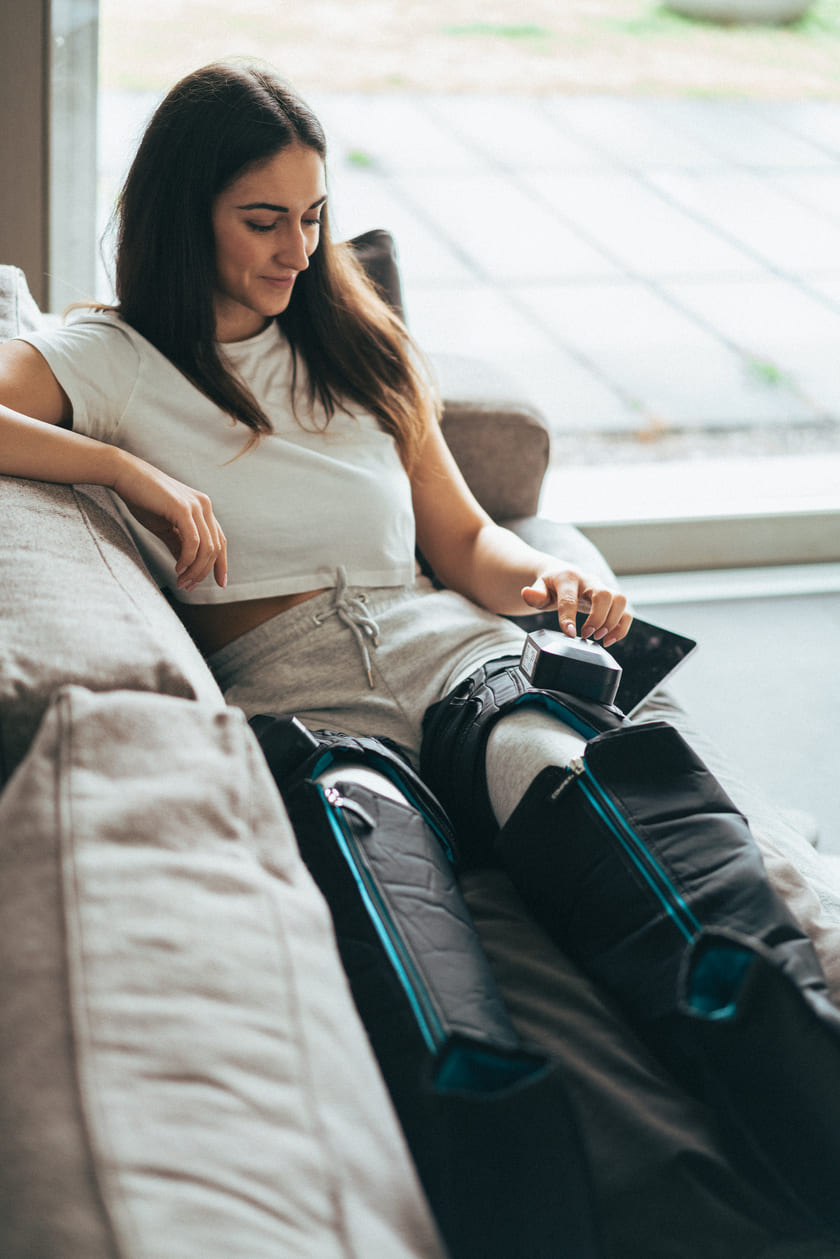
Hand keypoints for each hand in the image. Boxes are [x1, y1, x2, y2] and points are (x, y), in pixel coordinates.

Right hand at [111, 453, 226, 591]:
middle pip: (215, 549)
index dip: (222, 564)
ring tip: (181, 582)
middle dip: (203, 573)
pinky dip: (187, 559)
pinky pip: (193, 542)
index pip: (220, 541)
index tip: (220, 584)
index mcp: (203, 509)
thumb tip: (186, 566)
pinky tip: (178, 569)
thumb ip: (178, 544)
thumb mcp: (165, 527)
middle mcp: (204, 506)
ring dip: (195, 570)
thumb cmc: (143, 499)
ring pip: (206, 548)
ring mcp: (195, 506)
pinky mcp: (182, 508)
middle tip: (187, 587)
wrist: (125, 475)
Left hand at [521, 567, 630, 646]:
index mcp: (568, 578)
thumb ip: (534, 594)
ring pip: (620, 600)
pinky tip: (609, 640)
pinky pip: (626, 611)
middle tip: (585, 635)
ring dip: (613, 623)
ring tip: (599, 638)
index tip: (570, 634)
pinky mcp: (612, 600)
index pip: (570, 598)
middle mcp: (589, 580)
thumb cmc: (550, 585)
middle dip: (597, 619)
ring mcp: (603, 588)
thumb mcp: (539, 589)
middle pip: (604, 595)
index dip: (569, 617)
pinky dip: (622, 627)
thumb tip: (527, 593)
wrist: (562, 575)